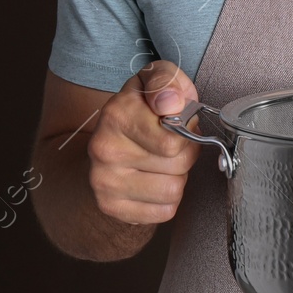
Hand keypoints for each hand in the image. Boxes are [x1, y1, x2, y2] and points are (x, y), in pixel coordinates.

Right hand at [86, 59, 201, 225]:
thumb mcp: (155, 80)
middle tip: (173, 145)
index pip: (174, 141)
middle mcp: (105, 149)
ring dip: (177, 177)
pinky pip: (164, 212)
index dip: (188, 132)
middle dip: (186, 154)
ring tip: (163, 163)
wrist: (107, 144)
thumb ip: (167, 82)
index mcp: (116, 114)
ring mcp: (104, 181)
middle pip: (178, 165)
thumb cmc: (141, 110)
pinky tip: (154, 181)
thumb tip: (171, 103)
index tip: (179, 124)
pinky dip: (167, 199)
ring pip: (173, 191)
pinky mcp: (111, 207)